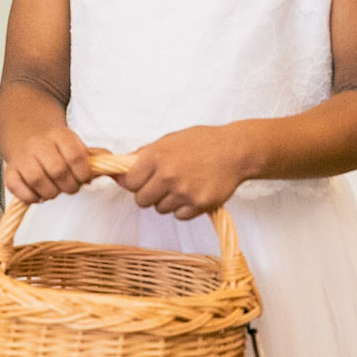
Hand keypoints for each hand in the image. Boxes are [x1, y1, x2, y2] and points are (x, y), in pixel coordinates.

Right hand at [3, 126, 91, 204]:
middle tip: (70, 187)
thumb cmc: (57, 147)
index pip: (75, 157)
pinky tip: (39, 194)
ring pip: (37, 180)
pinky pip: (17, 188)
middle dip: (69, 186)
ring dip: (51, 193)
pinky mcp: (9, 170)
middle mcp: (39, 143)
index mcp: (60, 135)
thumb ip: (94, 157)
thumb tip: (110, 167)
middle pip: (58, 170)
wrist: (27, 133)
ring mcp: (22, 157)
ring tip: (55, 190)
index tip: (84, 179)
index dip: (83, 174)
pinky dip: (30, 197)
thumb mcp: (76, 145)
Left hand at [115, 125, 255, 217]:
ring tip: (183, 185)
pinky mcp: (198, 205)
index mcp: (156, 156)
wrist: (235, 150)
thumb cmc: (202, 143)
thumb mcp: (169, 140)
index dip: (134, 183)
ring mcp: (183, 191)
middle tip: (163, 185)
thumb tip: (121, 172)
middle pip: (141, 200)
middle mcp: (167, 175)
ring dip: (168, 201)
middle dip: (149, 194)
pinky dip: (184, 208)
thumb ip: (144, 155)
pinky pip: (179, 216)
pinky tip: (193, 193)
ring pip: (160, 209)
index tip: (141, 181)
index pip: (129, 183)